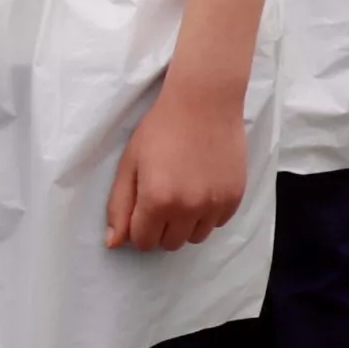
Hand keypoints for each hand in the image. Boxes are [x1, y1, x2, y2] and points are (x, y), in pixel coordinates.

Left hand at [104, 74, 247, 252]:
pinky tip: (201, 186)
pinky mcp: (234, 198)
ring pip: (195, 238)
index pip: (143, 242)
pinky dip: (208, 213)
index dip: (138, 228)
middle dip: (161, 228)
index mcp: (157, 200)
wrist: (204, 103)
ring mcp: (214, 205)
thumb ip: (120, 205)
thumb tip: (114, 243)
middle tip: (161, 198)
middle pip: (170, 244)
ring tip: (182, 192)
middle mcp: (188, 208)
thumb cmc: (161, 129)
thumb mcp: (130, 163)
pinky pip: (217, 223)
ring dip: (185, 224)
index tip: (141, 210)